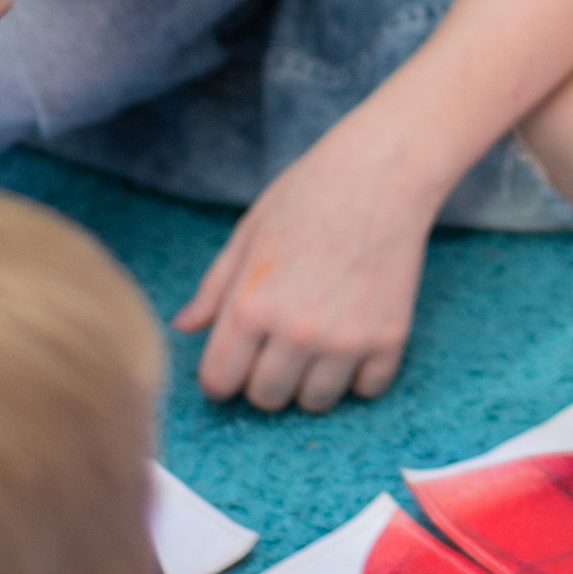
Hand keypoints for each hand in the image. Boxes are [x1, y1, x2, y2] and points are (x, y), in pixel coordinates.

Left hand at [177, 102, 445, 409]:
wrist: (385, 170)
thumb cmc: (310, 192)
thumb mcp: (249, 233)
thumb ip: (215, 288)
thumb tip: (183, 327)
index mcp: (250, 304)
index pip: (219, 382)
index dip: (222, 375)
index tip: (235, 361)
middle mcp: (295, 332)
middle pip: (266, 399)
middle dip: (265, 378)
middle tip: (280, 343)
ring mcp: (345, 339)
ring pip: (315, 403)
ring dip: (312, 379)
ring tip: (319, 338)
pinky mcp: (389, 339)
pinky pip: (366, 390)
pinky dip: (359, 373)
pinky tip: (356, 335)